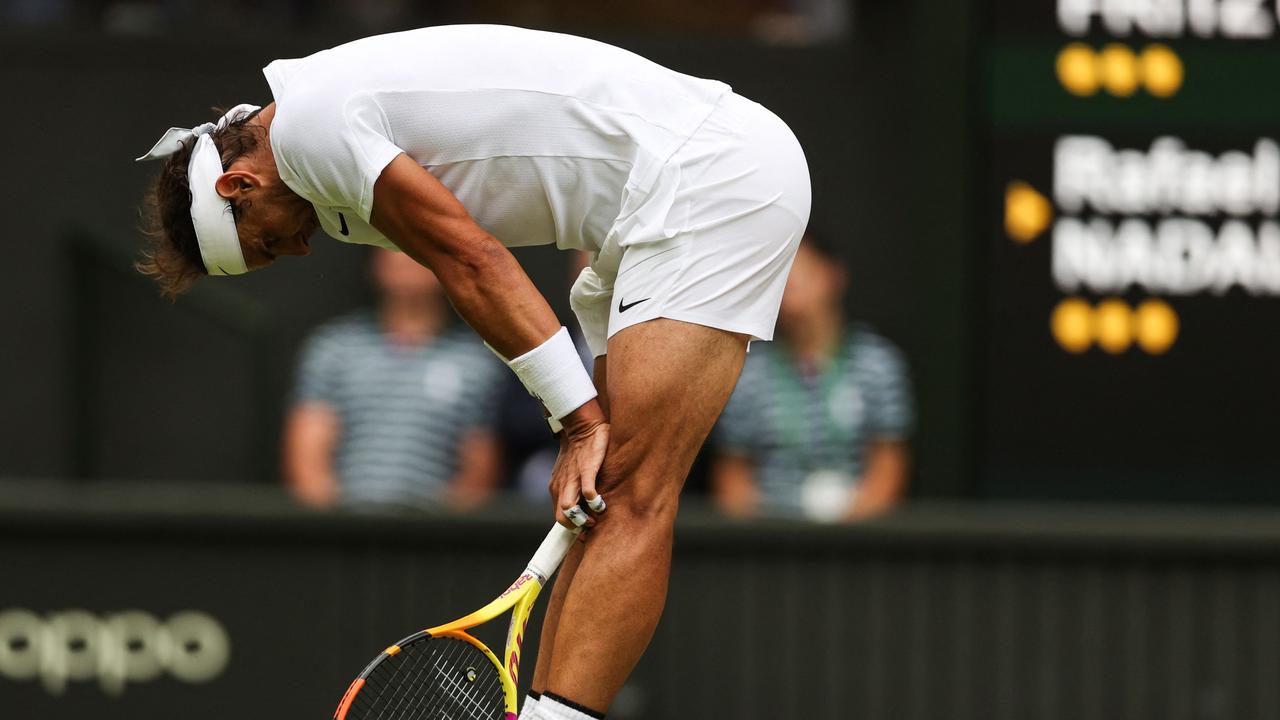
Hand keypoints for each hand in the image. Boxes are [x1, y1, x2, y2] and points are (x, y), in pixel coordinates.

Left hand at [549, 403, 609, 530]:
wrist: (581, 426)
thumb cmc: (579, 450)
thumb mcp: (570, 472)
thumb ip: (573, 488)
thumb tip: (585, 506)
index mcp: (558, 488)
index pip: (559, 517)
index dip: (571, 530)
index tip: (584, 535)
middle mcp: (561, 486)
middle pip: (561, 518)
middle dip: (577, 527)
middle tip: (592, 525)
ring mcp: (572, 478)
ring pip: (568, 509)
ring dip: (584, 518)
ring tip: (597, 516)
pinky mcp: (586, 469)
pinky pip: (587, 492)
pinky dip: (594, 502)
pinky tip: (602, 502)